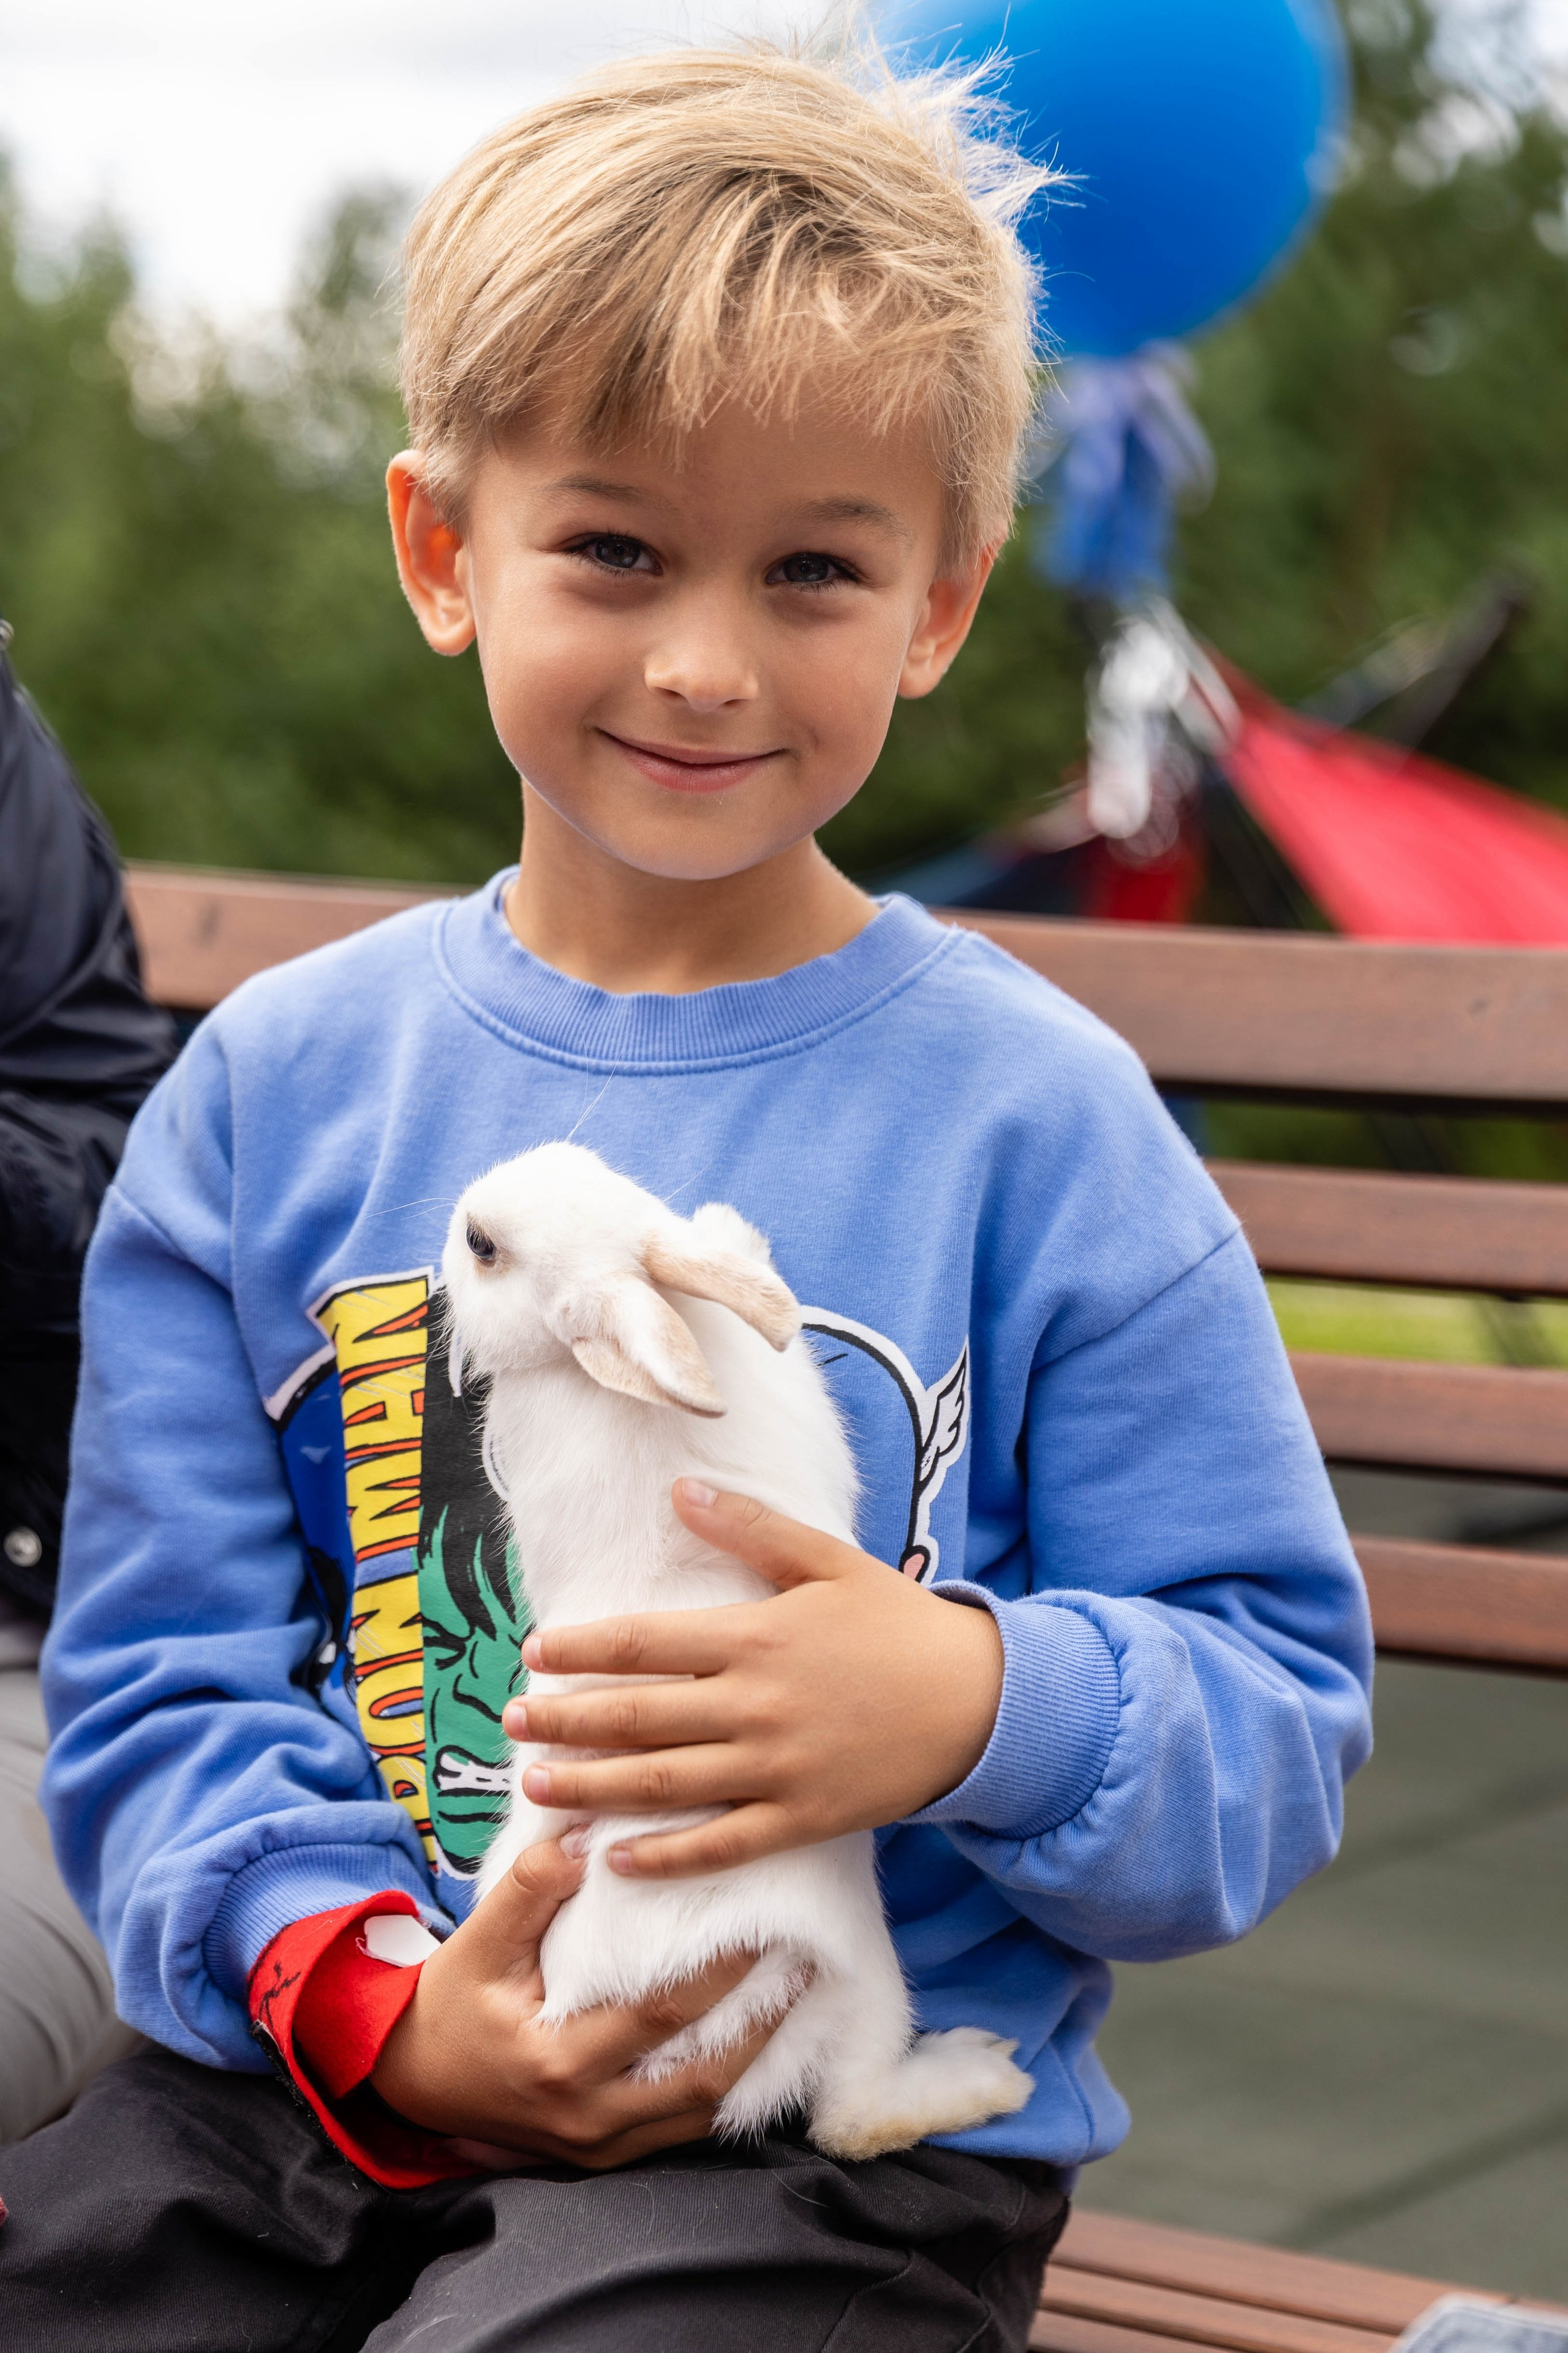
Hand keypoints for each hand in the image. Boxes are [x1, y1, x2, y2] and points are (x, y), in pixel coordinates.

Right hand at [370, 1836, 778, 2166]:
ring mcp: (601, 2146)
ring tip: (799, 2003)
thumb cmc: (449, 2005)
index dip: (720, 1974)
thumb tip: (584, 1837)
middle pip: (701, 2075)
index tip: (766, 1928)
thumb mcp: (478, 1943)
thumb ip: (528, 1890)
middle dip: (763, 2021)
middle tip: (808, 1967)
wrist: (412, 2081)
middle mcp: (589, 2116)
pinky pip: (679, 2127)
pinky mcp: (606, 2156)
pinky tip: (756, 2048)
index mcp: (559, 2061)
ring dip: (755, 2059)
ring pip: (700, 2111)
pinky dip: (722, 2090)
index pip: (660, 2014)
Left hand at [504, 1480, 1004, 1878]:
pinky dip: (666, 1857)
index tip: (536, 1651)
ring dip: (593, 1787)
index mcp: (756, 1636)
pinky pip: (722, 1844)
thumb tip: (681, 1489)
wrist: (980, 1702)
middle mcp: (755, 1704)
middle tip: (511, 1724)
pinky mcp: (802, 1818)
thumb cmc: (899, 1624)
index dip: (583, 1649)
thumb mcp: (829, 1560)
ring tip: (536, 1787)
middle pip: (639, 1717)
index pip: (646, 1643)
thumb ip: (751, 1528)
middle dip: (566, 1722)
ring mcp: (777, 1767)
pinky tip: (616, 1859)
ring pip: (664, 1784)